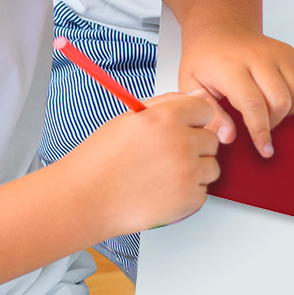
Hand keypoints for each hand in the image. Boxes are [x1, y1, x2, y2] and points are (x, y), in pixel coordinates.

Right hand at [58, 92, 225, 237]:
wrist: (82, 200)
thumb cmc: (99, 161)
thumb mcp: (129, 120)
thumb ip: (168, 103)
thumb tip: (200, 94)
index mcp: (166, 118)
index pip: (205, 109)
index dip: (194, 121)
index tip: (183, 130)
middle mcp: (180, 143)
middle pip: (211, 139)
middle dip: (194, 147)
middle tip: (165, 158)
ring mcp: (186, 172)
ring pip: (211, 167)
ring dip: (194, 172)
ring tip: (162, 177)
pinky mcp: (188, 199)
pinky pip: (203, 192)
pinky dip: (187, 195)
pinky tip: (163, 193)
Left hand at [178, 28, 293, 156]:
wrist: (220, 29)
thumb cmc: (205, 58)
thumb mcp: (191, 86)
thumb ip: (211, 114)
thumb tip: (228, 137)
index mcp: (231, 66)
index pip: (254, 105)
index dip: (260, 131)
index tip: (264, 149)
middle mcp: (259, 57)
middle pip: (280, 101)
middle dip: (272, 123)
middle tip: (258, 126)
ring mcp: (278, 54)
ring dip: (285, 113)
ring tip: (266, 112)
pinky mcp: (291, 54)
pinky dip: (293, 99)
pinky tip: (274, 99)